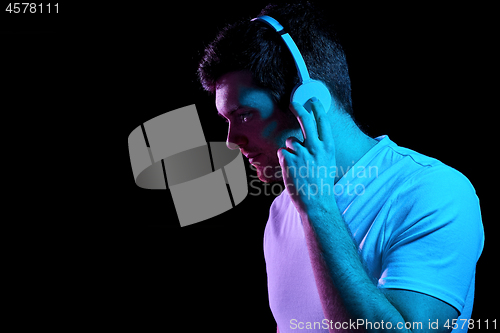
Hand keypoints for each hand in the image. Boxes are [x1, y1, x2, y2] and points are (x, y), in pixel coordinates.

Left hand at [277, 98, 336, 217]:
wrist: (316, 201)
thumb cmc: (321, 184)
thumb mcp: (327, 162)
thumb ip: (319, 149)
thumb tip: (311, 139)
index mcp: (327, 147)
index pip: (323, 122)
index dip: (318, 109)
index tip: (313, 100)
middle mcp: (315, 147)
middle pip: (306, 121)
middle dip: (300, 108)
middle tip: (294, 102)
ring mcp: (301, 152)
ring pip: (290, 141)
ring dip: (291, 150)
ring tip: (298, 165)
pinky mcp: (288, 159)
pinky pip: (282, 152)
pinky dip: (284, 159)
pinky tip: (291, 170)